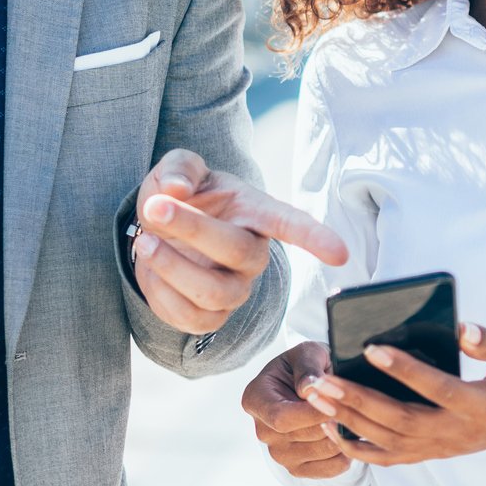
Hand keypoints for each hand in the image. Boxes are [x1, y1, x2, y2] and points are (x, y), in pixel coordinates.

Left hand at [129, 149, 349, 333]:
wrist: (156, 230)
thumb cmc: (180, 195)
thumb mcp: (179, 170)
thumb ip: (180, 167)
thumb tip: (177, 188)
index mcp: (257, 213)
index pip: (293, 225)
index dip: (316, 238)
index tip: (341, 253)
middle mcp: (253, 255)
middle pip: (237, 251)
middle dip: (192, 228)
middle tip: (155, 207)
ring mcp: (234, 289)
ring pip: (213, 291)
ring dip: (171, 265)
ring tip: (144, 240)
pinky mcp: (209, 318)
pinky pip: (189, 317)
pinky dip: (160, 291)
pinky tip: (149, 265)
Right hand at [241, 341, 350, 479]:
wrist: (313, 385)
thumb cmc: (306, 366)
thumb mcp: (307, 353)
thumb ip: (307, 368)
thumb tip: (308, 390)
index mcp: (256, 399)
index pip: (281, 417)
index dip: (312, 414)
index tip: (335, 402)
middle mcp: (263, 430)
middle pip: (303, 436)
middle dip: (331, 421)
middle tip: (350, 407)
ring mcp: (278, 452)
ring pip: (320, 452)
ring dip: (341, 436)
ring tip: (350, 418)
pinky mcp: (297, 467)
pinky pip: (328, 469)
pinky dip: (345, 455)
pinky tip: (347, 436)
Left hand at [304, 323, 485, 465]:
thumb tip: (460, 329)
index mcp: (483, 406)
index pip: (438, 389)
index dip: (405, 370)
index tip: (371, 348)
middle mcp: (458, 432)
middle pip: (401, 421)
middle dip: (358, 400)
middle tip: (323, 380)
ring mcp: (444, 447)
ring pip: (389, 441)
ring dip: (349, 421)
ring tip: (317, 397)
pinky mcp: (434, 452)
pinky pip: (390, 457)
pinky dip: (358, 447)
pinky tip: (330, 428)